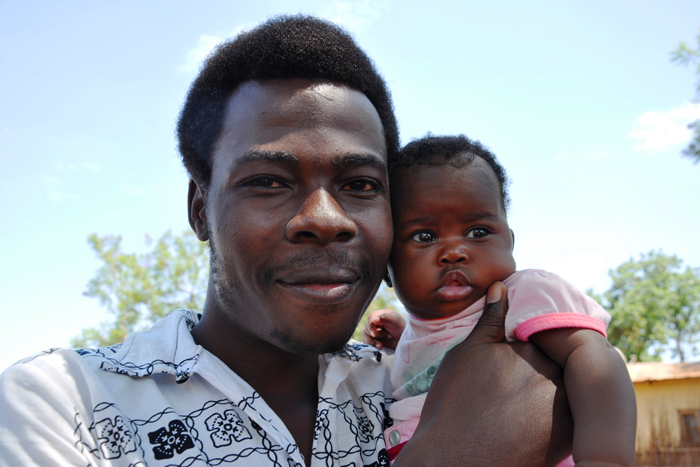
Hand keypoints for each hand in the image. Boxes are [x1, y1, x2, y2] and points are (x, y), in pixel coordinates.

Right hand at [362, 309, 405, 349]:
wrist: (407, 340)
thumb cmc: (403, 328)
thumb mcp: (396, 320)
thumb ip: (386, 318)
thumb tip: (374, 320)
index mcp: (380, 315)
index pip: (370, 319)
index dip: (370, 326)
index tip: (375, 334)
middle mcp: (375, 323)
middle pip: (367, 329)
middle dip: (377, 335)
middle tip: (389, 337)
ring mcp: (374, 332)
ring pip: (366, 337)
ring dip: (373, 342)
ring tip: (381, 346)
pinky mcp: (374, 341)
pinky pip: (367, 343)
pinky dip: (371, 346)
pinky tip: (379, 347)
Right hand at [394, 282, 573, 466]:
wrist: (454, 460)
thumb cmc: (453, 403)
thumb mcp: (466, 354)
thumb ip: (489, 320)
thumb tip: (503, 286)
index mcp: (529, 348)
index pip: (541, 332)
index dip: (529, 341)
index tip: (514, 357)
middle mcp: (553, 373)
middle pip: (556, 359)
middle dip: (544, 363)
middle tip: (515, 382)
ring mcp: (564, 406)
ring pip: (566, 385)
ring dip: (554, 387)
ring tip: (522, 400)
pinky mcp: (568, 435)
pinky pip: (572, 414)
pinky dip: (560, 412)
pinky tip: (532, 417)